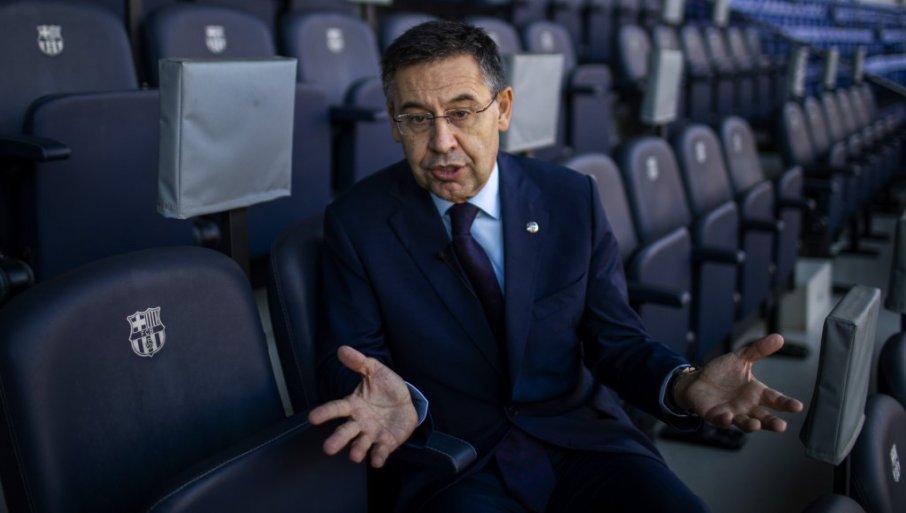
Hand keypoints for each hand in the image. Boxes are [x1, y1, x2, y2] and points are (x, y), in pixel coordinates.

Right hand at [308, 345, 417, 467]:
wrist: (407, 401)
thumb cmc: (385, 386)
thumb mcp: (375, 370)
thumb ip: (359, 362)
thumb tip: (342, 349)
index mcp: (353, 405)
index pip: (336, 408)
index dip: (324, 413)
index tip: (312, 418)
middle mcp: (359, 422)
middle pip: (345, 432)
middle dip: (337, 440)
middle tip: (328, 448)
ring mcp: (372, 434)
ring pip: (361, 444)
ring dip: (357, 451)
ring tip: (354, 455)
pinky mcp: (386, 443)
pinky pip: (380, 452)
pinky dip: (378, 457)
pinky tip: (377, 461)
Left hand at [673, 334, 803, 431]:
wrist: (697, 380)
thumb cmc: (722, 373)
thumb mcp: (741, 358)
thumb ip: (758, 350)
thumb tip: (779, 337)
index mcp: (756, 393)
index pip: (775, 400)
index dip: (786, 403)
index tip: (798, 406)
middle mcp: (747, 406)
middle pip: (764, 417)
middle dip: (772, 423)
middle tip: (782, 426)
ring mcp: (732, 413)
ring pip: (745, 423)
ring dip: (751, 425)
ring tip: (756, 424)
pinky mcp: (715, 416)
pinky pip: (721, 420)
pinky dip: (725, 420)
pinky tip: (728, 417)